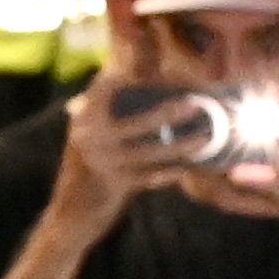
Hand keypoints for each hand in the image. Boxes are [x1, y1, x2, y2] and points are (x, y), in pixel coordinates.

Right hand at [52, 59, 203, 248]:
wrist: (72, 210)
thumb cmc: (94, 162)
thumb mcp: (92, 129)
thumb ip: (108, 104)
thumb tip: (134, 68)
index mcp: (85, 113)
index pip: (114, 86)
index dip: (144, 78)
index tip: (175, 76)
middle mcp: (88, 133)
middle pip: (137, 119)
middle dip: (168, 111)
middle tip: (197, 103)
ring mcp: (100, 160)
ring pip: (148, 150)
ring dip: (180, 144)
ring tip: (205, 138)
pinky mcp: (112, 183)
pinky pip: (147, 177)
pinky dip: (168, 172)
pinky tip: (187, 168)